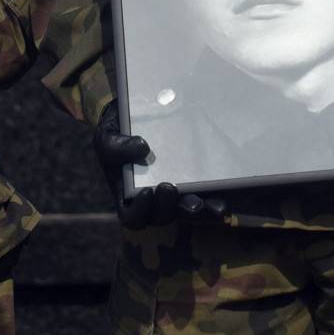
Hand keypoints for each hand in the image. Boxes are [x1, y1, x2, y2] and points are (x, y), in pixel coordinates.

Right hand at [94, 104, 224, 228]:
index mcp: (129, 197)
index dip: (140, 211)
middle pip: (164, 217)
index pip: (133, 217)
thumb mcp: (107, 137)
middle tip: (172, 189)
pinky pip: (208, 197)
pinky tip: (226, 197)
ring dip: (202, 212)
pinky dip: (216, 199)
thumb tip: (142, 149)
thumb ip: (116, 146)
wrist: (138, 117)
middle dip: (171, 208)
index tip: (146, 192)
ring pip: (189, 212)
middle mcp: (154, 201)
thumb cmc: (118, 133)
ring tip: (214, 206)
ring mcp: (177, 193)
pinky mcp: (196, 182)